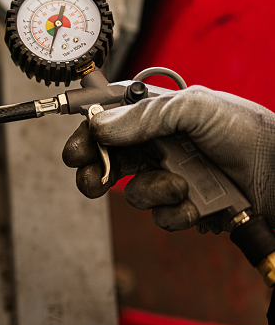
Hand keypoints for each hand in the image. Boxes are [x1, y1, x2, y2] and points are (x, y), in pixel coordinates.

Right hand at [62, 86, 274, 233]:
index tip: (75, 151)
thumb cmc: (250, 132)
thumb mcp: (196, 108)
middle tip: (90, 180)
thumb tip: (99, 126)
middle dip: (97, 172)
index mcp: (159, 116)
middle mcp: (161, 146)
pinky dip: (176, 213)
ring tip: (181, 186)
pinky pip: (161, 217)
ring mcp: (172, 177)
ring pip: (135, 193)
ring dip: (153, 192)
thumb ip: (144, 115)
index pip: (109, 122)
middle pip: (110, 161)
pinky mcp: (186, 207)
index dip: (88, 135)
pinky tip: (197, 205)